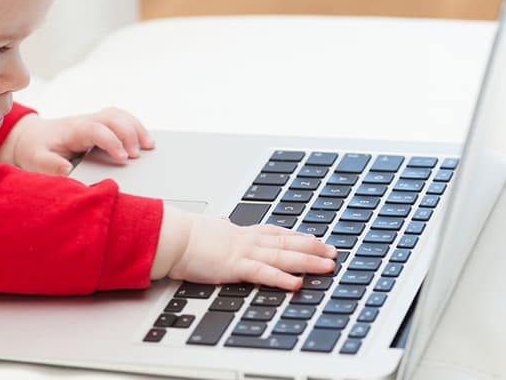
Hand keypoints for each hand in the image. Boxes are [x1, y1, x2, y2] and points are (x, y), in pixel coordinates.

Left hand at [0, 108, 154, 174]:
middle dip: (129, 133)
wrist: (30, 137)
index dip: (111, 141)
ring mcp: (93, 121)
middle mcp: (84, 121)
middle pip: (112, 117)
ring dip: (136, 127)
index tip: (122, 157)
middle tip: (138, 155)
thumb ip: (50, 165)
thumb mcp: (35, 160)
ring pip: (119, 115)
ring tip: (149, 146)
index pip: (96, 129)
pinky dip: (134, 126)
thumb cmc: (35, 149)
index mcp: (71, 130)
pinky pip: (120, 119)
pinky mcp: (98, 125)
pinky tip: (144, 141)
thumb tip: (68, 170)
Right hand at [151, 207, 336, 290]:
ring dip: (308, 261)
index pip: (275, 233)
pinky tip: (297, 283)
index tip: (313, 238)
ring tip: (328, 266)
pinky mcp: (235, 266)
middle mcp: (246, 240)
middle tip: (333, 252)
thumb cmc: (184, 234)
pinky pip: (263, 273)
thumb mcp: (208, 228)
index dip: (296, 236)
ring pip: (283, 257)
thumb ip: (218, 228)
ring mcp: (243, 253)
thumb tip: (221, 222)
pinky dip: (282, 278)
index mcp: (240, 232)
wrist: (172, 236)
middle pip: (286, 243)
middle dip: (312, 248)